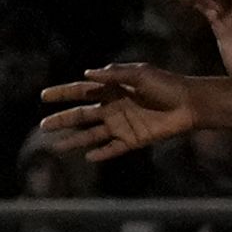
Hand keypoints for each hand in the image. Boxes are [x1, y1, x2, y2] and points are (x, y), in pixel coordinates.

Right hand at [33, 61, 231, 160]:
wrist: (189, 103)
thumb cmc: (165, 84)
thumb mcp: (139, 74)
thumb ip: (113, 75)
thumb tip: (86, 74)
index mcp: (112, 89)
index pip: (81, 91)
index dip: (62, 93)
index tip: (44, 96)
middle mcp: (112, 107)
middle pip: (81, 115)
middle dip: (62, 119)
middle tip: (42, 125)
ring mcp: (121, 125)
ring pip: (91, 134)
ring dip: (74, 139)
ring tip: (55, 147)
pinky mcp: (132, 139)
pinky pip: (112, 148)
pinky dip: (101, 153)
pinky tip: (88, 157)